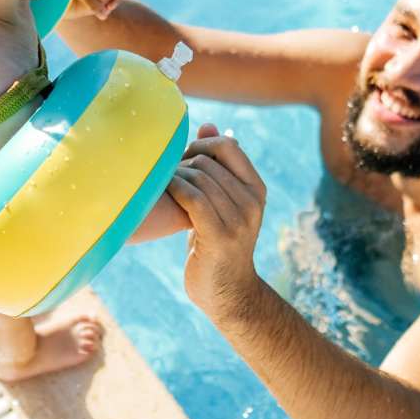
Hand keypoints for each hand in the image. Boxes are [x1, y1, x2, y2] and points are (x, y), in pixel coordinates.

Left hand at [167, 123, 267, 319]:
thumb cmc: (216, 242)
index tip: (181, 163)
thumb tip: (209, 125)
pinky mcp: (219, 236)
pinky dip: (174, 190)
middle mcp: (253, 202)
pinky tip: (163, 194)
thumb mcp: (223, 202)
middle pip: (207, 161)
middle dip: (181, 164)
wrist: (227, 294)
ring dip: (173, 178)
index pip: (226, 145)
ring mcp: (239, 220)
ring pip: (198, 178)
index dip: (198, 147)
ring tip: (163, 190)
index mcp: (256, 188)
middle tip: (166, 180)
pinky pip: (192, 197)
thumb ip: (218, 165)